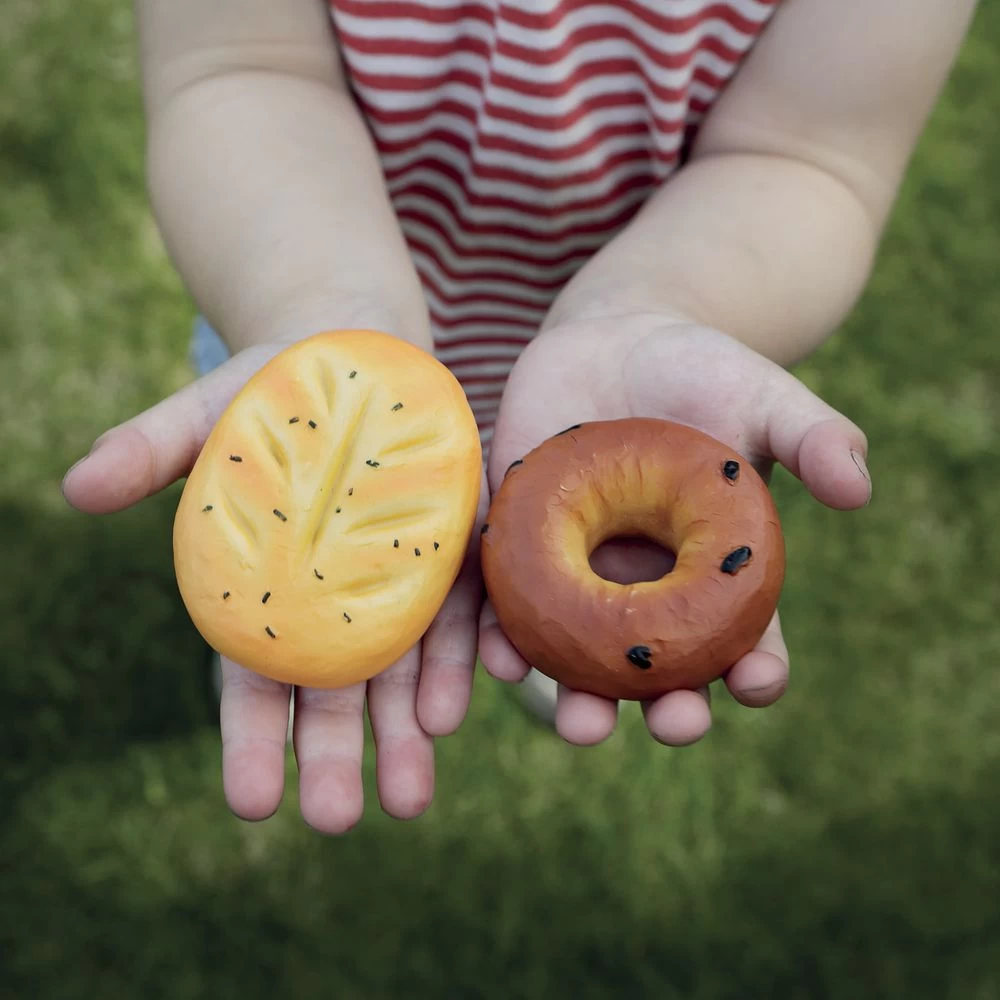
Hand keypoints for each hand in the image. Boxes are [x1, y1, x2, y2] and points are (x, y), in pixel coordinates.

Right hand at [62, 342, 488, 832]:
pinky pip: (461, 617)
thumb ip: (151, 450)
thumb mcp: (205, 415)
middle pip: (336, 697)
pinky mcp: (454, 556)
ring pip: (403, 678)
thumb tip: (74, 486)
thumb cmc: (266, 393)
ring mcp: (401, 588)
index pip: (257, 683)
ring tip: (408, 798)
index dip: (253, 740)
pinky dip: (461, 662)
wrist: (355, 362)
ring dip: (405, 738)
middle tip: (339, 818)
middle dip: (336, 758)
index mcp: (269, 595)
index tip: (250, 802)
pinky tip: (458, 707)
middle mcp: (338, 607)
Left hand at [479, 314, 870, 746]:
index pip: (743, 639)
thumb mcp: (761, 396)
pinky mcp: (521, 548)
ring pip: (581, 657)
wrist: (612, 340)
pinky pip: (509, 604)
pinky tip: (501, 657)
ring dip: (579, 698)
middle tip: (674, 722)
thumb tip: (858, 487)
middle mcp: (647, 590)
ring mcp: (579, 576)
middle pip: (660, 670)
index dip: (756, 669)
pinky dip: (503, 637)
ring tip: (581, 722)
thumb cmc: (700, 374)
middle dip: (668, 707)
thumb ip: (812, 436)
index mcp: (714, 573)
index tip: (758, 682)